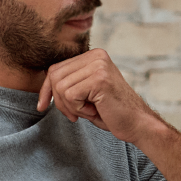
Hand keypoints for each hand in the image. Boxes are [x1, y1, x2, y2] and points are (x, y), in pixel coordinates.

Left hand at [38, 49, 159, 145]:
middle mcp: (97, 56)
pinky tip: (95, 111)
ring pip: (61, 87)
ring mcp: (99, 66)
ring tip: (89, 111)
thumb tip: (44, 84)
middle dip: (58, 100)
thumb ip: (69, 83)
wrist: (138, 124)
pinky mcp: (99, 79)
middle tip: (74, 115)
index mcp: (94, 56)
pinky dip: (79, 109)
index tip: (43, 106)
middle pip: (55, 75)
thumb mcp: (86, 93)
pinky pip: (70, 95)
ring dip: (70, 107)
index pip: (56, 68)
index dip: (46, 89)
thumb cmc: (111, 112)